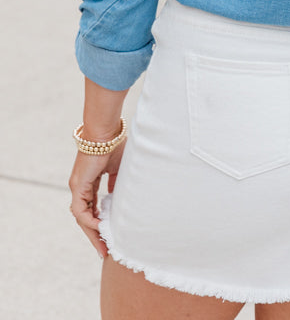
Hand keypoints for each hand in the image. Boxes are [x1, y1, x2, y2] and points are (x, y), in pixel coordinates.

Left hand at [68, 142, 124, 257]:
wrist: (106, 131)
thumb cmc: (114, 144)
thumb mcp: (118, 167)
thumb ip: (116, 182)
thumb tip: (117, 194)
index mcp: (88, 182)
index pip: (92, 208)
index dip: (99, 222)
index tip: (109, 235)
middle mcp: (80, 186)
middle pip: (85, 217)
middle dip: (94, 235)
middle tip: (104, 251)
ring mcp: (77, 187)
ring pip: (82, 217)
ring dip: (91, 233)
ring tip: (102, 246)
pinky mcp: (78, 185)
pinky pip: (81, 210)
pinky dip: (89, 220)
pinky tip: (100, 228)